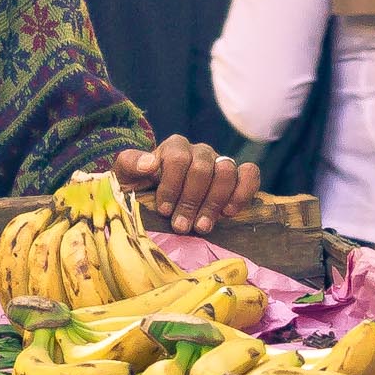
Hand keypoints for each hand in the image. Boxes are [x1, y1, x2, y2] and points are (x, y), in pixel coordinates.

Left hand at [112, 136, 259, 236]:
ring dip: (214, 202)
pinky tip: (228, 212)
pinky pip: (250, 173)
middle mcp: (199, 152)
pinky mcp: (238, 175)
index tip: (164, 210)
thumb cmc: (138, 188)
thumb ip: (130, 164)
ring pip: (226, 172)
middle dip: (191, 201)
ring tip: (202, 226)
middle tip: (181, 226)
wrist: (155, 202)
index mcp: (173, 148)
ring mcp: (220, 162)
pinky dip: (243, 192)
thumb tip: (150, 164)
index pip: (178, 159)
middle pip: (203, 169)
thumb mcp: (124, 176)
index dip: (172, 186)